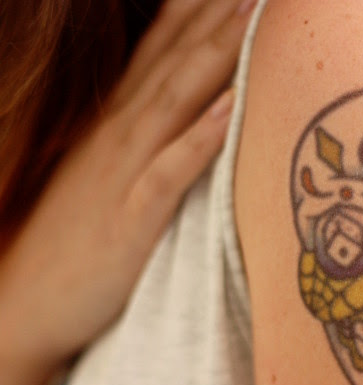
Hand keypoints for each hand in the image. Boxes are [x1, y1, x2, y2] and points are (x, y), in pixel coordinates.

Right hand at [0, 0, 255, 374]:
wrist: (29, 298)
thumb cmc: (78, 234)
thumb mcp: (107, 170)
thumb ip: (145, 134)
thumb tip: (188, 106)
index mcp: (118, 119)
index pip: (164, 48)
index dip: (200, 8)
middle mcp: (121, 132)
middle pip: (178, 60)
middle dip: (217, 12)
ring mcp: (123, 171)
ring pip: (175, 100)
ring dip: (216, 54)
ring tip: (253, 10)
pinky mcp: (131, 218)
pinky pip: (170, 172)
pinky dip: (200, 140)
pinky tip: (232, 109)